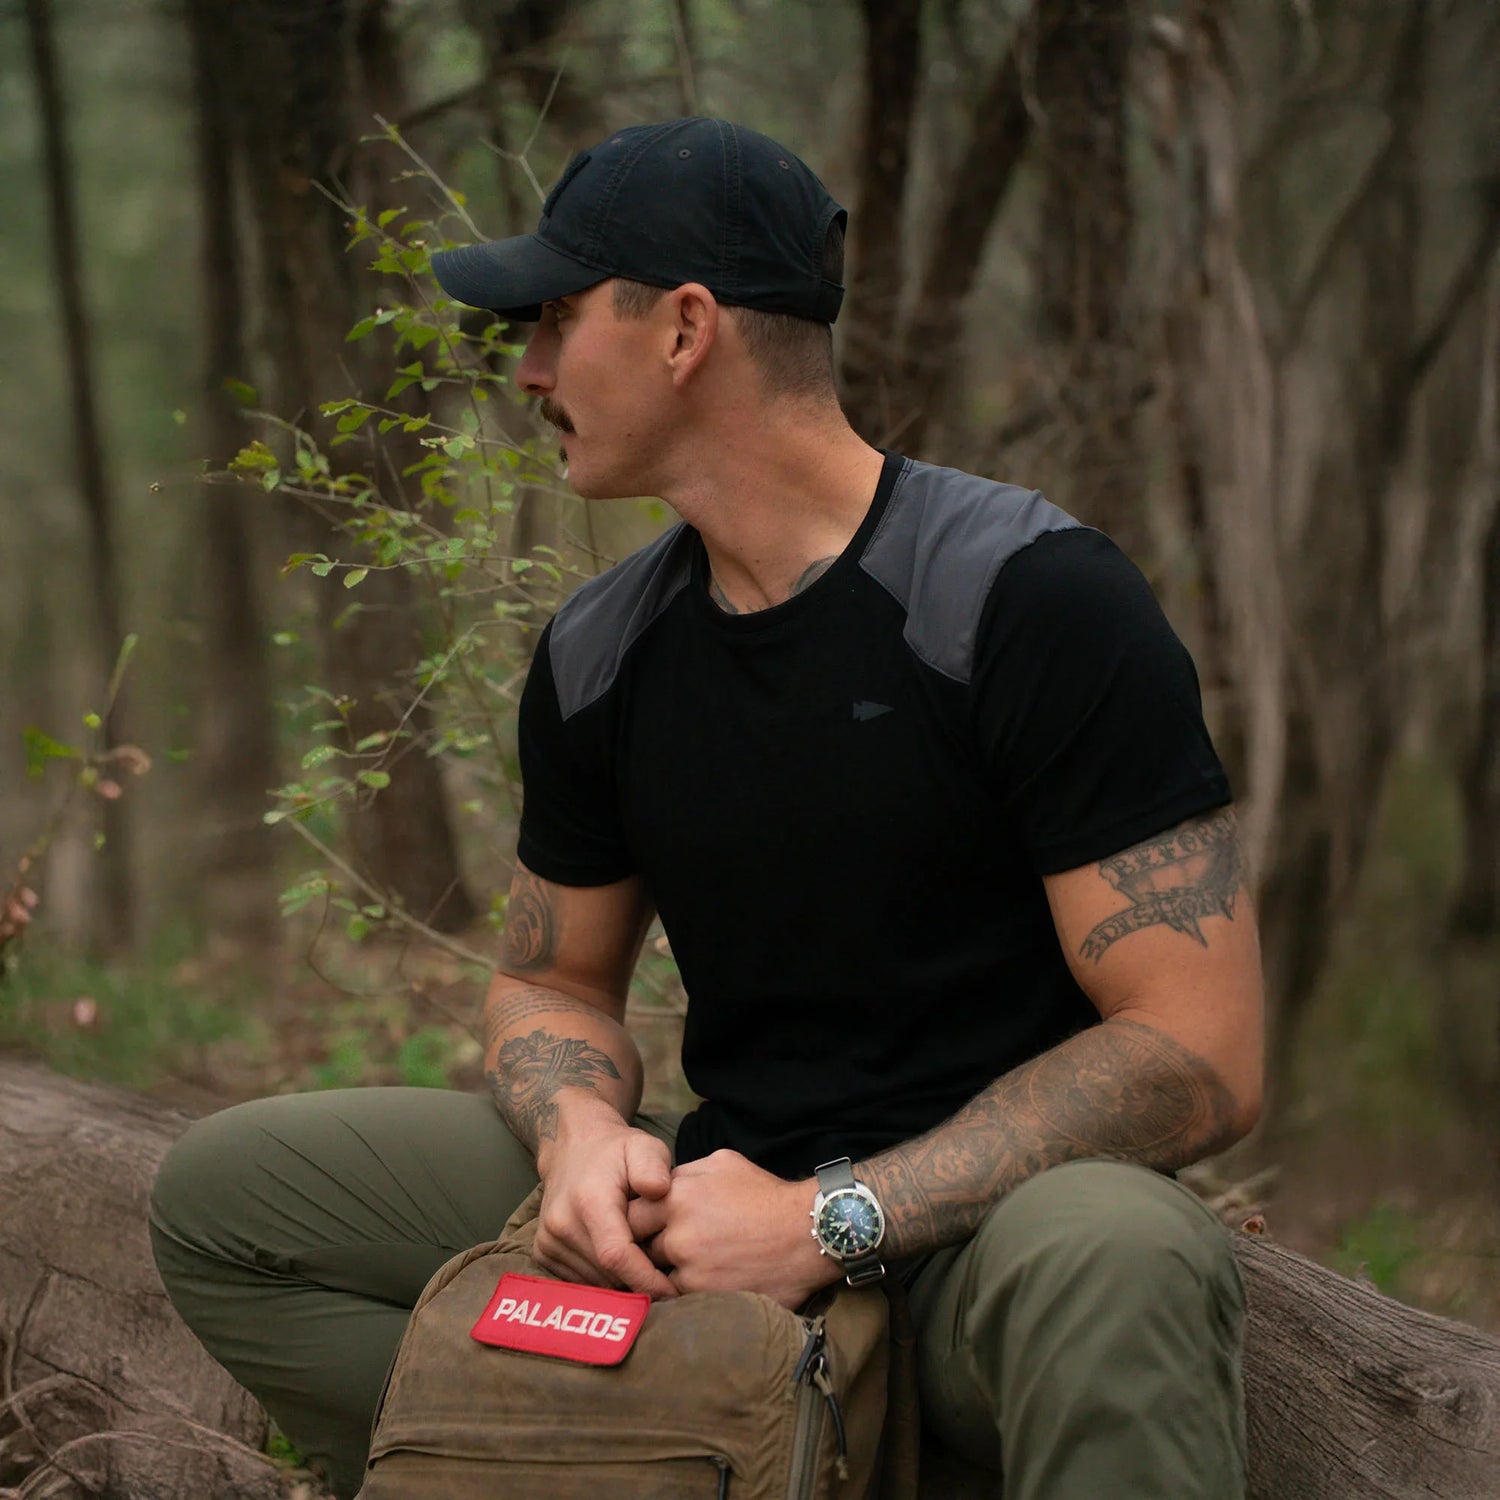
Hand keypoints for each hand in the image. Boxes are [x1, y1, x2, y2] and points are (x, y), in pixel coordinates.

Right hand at [534, 1101, 677, 1299]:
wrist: (575, 1147)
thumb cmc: (617, 1151)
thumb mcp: (643, 1146)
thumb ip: (653, 1166)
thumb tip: (659, 1189)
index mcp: (589, 1200)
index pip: (615, 1255)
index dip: (644, 1279)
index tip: (672, 1292)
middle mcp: (561, 1223)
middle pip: (607, 1275)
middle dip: (637, 1281)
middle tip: (665, 1272)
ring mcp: (548, 1240)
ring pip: (594, 1282)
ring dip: (620, 1282)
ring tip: (642, 1261)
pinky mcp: (542, 1251)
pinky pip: (579, 1280)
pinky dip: (601, 1278)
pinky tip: (618, 1260)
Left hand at [625, 1149, 841, 1308]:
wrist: (806, 1233)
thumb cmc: (765, 1196)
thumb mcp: (722, 1163)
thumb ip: (684, 1174)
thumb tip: (659, 1185)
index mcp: (677, 1194)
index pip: (631, 1213)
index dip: (636, 1221)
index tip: (644, 1227)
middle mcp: (677, 1232)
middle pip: (638, 1247)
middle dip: (644, 1249)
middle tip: (654, 1250)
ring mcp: (690, 1267)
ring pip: (656, 1275)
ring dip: (664, 1273)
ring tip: (680, 1269)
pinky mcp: (705, 1295)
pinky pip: (678, 1296)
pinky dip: (684, 1291)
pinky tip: (699, 1283)